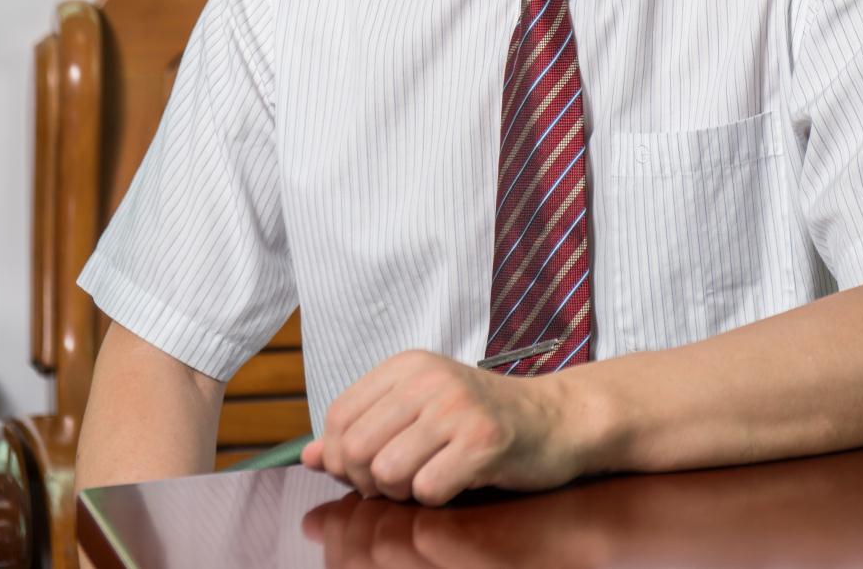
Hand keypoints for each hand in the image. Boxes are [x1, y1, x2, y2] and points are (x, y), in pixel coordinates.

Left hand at [299, 349, 587, 505]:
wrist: (554, 420)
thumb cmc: (480, 419)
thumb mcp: (418, 411)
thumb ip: (363, 428)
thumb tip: (308, 455)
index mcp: (407, 366)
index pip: (338, 419)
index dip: (340, 457)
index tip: (366, 470)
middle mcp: (428, 379)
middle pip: (355, 450)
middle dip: (369, 481)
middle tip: (401, 480)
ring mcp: (457, 408)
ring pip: (387, 472)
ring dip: (403, 491)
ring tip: (430, 477)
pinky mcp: (483, 441)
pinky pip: (428, 489)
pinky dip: (436, 496)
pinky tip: (458, 479)